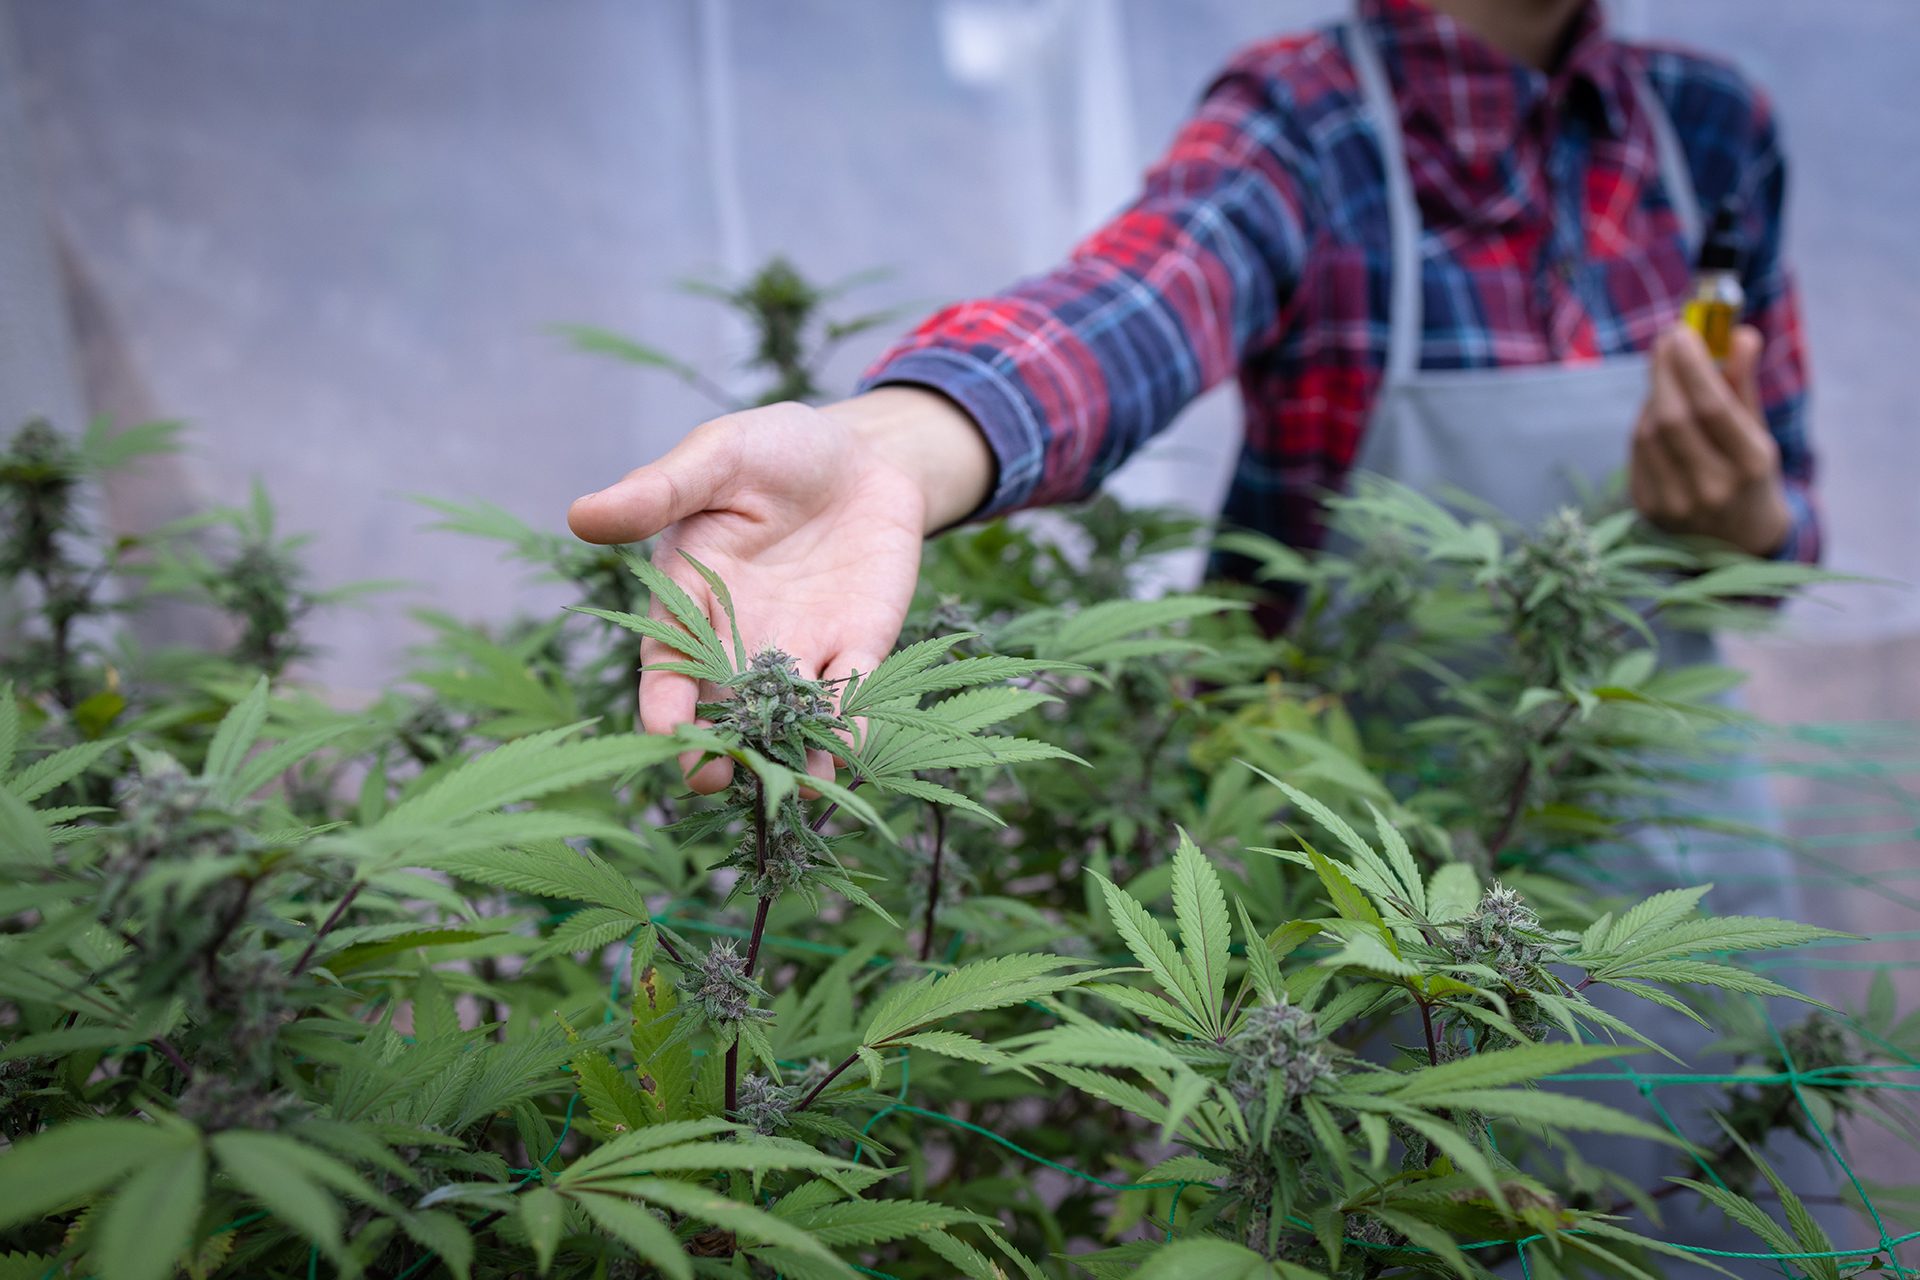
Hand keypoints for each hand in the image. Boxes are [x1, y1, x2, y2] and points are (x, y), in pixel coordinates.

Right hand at [568, 390, 992, 790]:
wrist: (863, 452)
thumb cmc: (775, 450)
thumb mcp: (718, 456)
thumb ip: (660, 490)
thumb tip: (581, 514)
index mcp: (693, 596)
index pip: (670, 659)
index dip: (665, 698)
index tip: (667, 731)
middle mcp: (742, 636)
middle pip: (723, 705)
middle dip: (721, 746)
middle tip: (717, 780)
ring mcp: (802, 646)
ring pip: (787, 714)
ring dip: (791, 752)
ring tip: (797, 784)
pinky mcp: (860, 644)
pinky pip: (852, 694)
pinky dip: (850, 723)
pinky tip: (850, 747)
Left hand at [1629, 325, 1791, 556]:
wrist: (1740, 543)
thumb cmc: (1751, 475)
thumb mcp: (1758, 433)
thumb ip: (1743, 385)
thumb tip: (1739, 334)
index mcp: (1750, 465)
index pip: (1711, 407)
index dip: (1691, 366)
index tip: (1682, 332)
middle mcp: (1712, 488)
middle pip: (1673, 417)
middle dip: (1665, 371)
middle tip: (1667, 340)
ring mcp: (1676, 503)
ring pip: (1649, 433)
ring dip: (1654, 394)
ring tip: (1668, 374)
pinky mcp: (1649, 509)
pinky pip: (1637, 452)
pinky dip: (1644, 423)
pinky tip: (1656, 409)